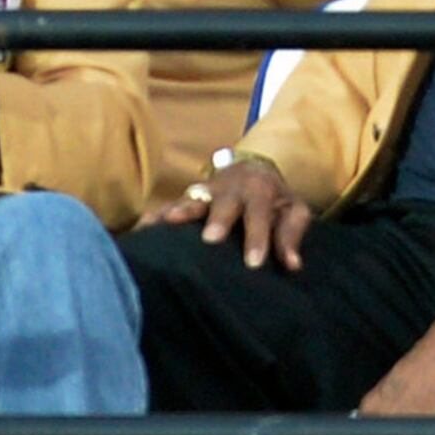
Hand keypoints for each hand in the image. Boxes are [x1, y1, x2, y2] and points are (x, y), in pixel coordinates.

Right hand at [150, 150, 312, 268]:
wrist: (252, 169)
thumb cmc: (275, 199)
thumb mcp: (293, 210)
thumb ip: (291, 235)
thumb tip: (293, 264)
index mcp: (259, 190)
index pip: (259, 215)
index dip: (257, 238)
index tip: (253, 264)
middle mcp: (230, 188)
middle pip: (223, 204)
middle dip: (217, 220)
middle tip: (211, 239)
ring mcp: (205, 192)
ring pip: (191, 201)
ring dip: (179, 212)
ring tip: (165, 225)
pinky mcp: (186, 199)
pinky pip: (166, 206)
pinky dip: (153, 217)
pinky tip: (140, 230)